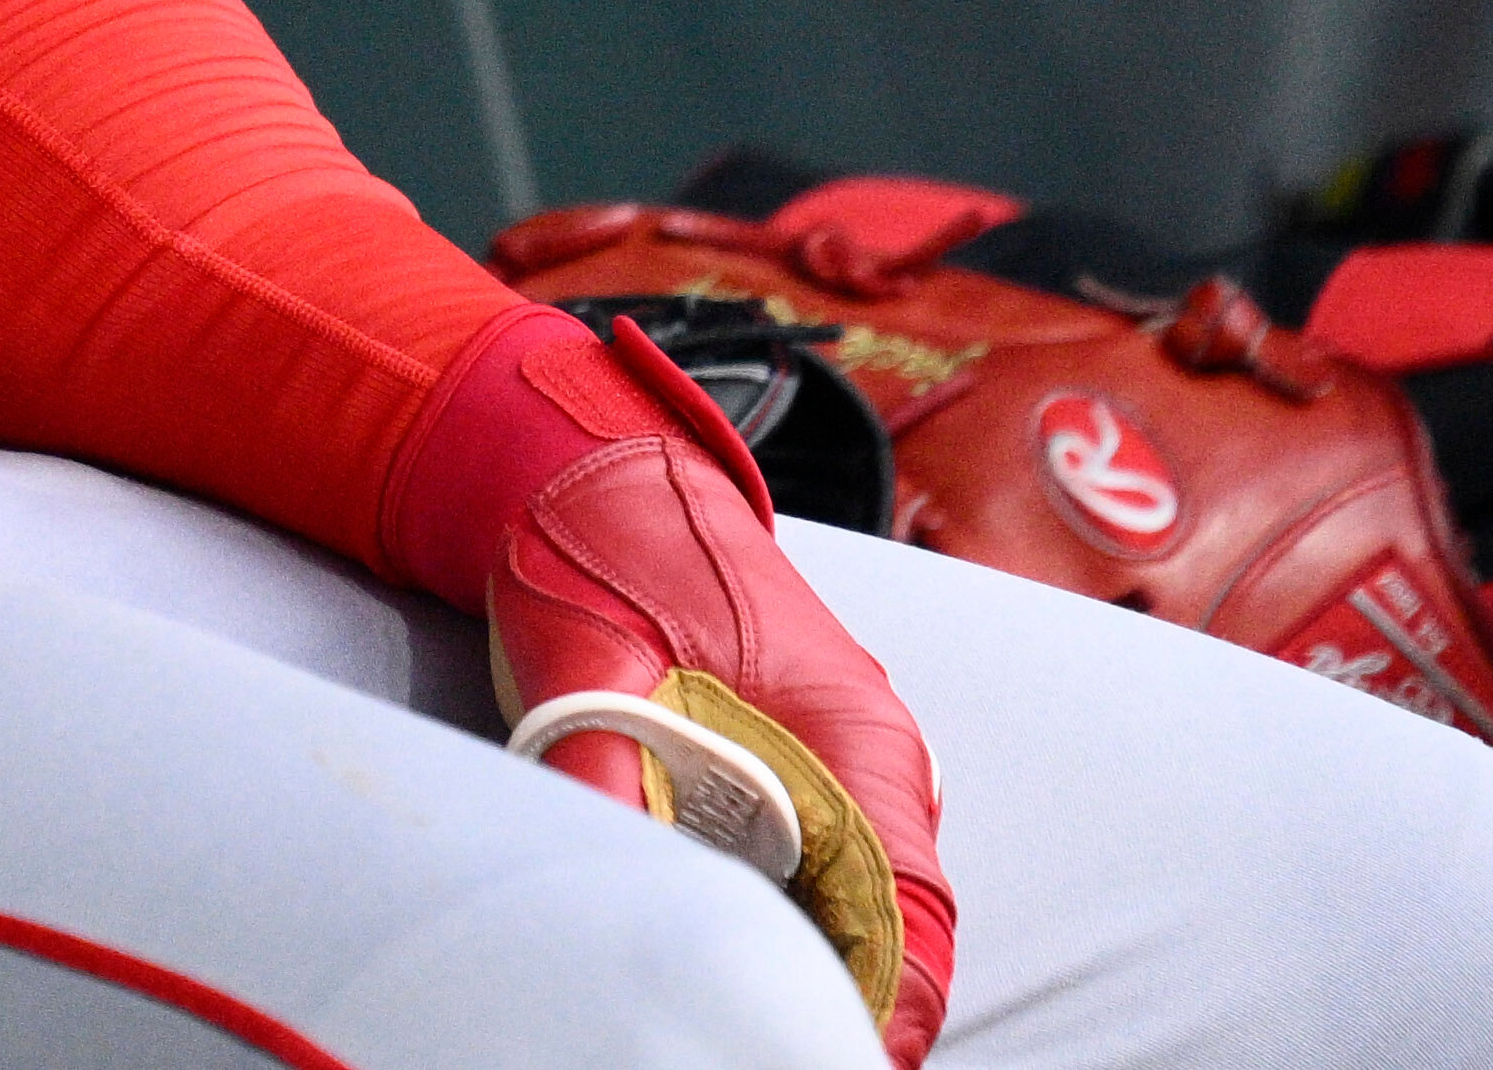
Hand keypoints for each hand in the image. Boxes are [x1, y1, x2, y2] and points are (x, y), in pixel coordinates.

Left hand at [383, 308, 949, 1055]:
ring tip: (747, 1027)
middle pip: (899, 933)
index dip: (886, 1006)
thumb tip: (614, 877)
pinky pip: (827, 886)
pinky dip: (796, 939)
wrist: (596, 480)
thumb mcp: (585, 664)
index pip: (907, 908)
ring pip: (868, 917)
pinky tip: (733, 971)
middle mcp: (874, 762)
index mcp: (852, 734)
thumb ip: (602, 770)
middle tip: (762, 1047)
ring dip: (827, 979)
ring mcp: (848, 773)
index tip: (840, 1058)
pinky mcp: (807, 781)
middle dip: (849, 1009)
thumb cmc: (602, 559)